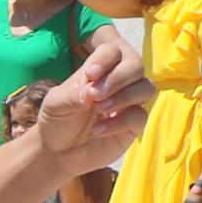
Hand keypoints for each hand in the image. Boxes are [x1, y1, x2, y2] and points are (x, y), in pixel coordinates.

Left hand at [35, 23, 151, 163]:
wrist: (58, 152)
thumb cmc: (56, 121)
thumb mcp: (55, 104)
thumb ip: (71, 95)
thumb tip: (92, 92)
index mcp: (98, 71)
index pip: (112, 51)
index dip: (105, 58)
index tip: (90, 74)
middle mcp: (118, 82)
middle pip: (135, 65)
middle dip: (117, 77)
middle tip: (95, 95)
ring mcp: (129, 102)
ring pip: (146, 87)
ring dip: (124, 96)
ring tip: (99, 108)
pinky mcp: (134, 124)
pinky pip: (140, 116)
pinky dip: (120, 121)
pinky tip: (99, 130)